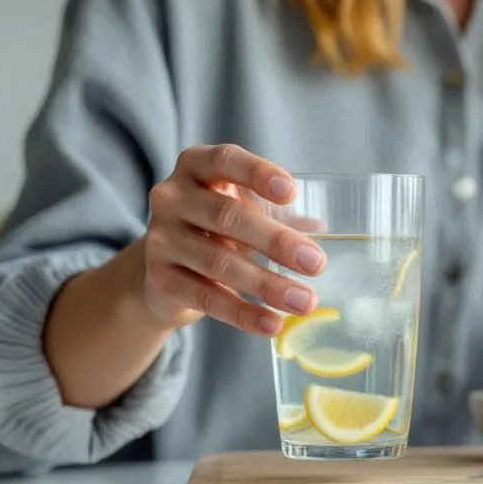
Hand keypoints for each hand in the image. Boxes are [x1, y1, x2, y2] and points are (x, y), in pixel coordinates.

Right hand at [140, 143, 323, 335]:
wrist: (160, 267)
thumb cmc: (214, 227)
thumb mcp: (240, 208)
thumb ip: (277, 213)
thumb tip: (323, 227)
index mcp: (196, 167)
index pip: (225, 160)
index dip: (258, 174)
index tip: (292, 193)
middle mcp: (171, 197)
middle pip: (227, 216)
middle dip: (276, 241)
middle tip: (316, 263)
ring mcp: (161, 239)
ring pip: (218, 262)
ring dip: (267, 284)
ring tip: (304, 301)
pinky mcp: (159, 280)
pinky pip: (207, 298)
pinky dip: (243, 313)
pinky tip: (273, 323)